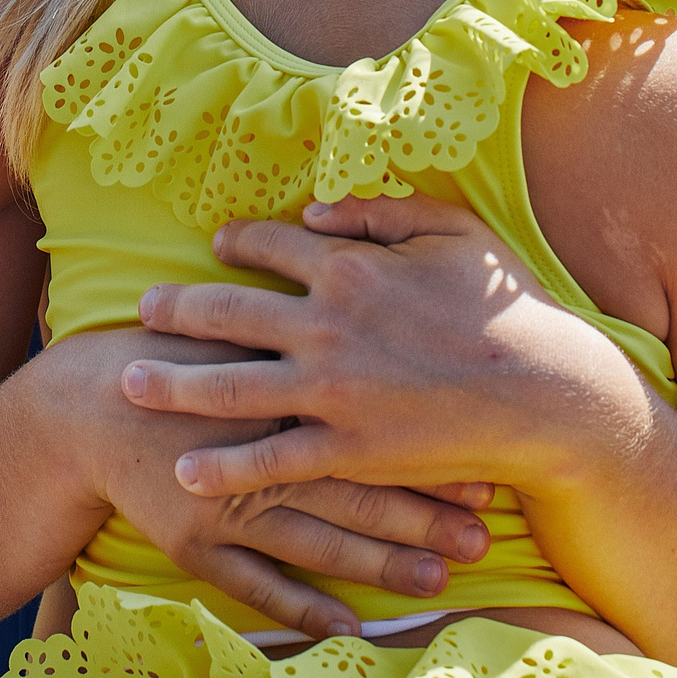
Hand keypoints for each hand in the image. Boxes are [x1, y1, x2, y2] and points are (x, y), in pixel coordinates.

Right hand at [41, 328, 491, 641]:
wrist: (88, 406)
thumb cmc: (171, 353)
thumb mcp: (239, 321)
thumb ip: (298, 313)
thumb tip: (377, 286)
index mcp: (279, 393)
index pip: (371, 431)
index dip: (429, 454)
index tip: (483, 473)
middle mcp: (260, 453)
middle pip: (358, 492)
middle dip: (424, 517)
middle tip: (481, 537)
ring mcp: (228, 507)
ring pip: (320, 544)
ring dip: (382, 565)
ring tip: (439, 580)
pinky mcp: (197, 546)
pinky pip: (260, 587)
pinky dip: (306, 609)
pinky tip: (350, 629)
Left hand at [122, 193, 657, 500]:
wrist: (547, 392)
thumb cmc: (506, 306)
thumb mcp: (453, 232)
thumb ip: (380, 212)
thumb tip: (313, 209)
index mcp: (350, 269)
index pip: (272, 245)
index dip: (238, 242)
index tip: (218, 245)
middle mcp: (326, 328)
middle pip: (227, 315)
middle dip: (176, 310)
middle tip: (140, 309)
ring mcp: (332, 394)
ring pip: (230, 389)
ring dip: (173, 384)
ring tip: (129, 383)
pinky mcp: (347, 451)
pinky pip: (270, 461)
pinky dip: (223, 467)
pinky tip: (185, 469)